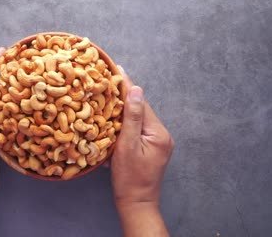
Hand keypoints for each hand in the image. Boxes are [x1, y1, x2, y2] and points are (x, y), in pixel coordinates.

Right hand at [111, 66, 173, 235]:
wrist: (136, 203)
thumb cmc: (129, 178)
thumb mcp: (127, 146)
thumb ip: (133, 117)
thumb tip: (137, 89)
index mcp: (158, 133)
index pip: (141, 103)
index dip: (127, 86)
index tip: (117, 69)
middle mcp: (162, 135)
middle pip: (141, 110)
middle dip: (125, 97)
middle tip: (109, 80)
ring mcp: (158, 142)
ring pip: (139, 119)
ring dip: (124, 110)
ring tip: (109, 95)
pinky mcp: (152, 149)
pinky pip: (139, 129)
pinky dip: (126, 124)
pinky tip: (115, 118)